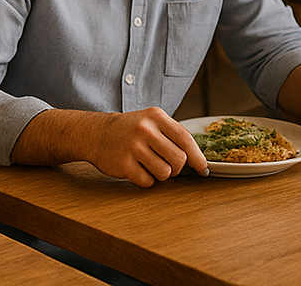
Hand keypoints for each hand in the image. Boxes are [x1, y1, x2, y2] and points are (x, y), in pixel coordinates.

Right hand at [87, 108, 206, 186]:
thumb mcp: (152, 122)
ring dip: (160, 174)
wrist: (97, 133)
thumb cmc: (131, 130)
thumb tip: (197, 159)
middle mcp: (145, 129)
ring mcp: (133, 146)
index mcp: (156, 117)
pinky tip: (138, 169)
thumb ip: (173, 135)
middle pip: (179, 159)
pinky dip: (146, 180)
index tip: (203, 168)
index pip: (185, 138)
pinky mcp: (123, 164)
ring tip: (150, 165)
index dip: (197, 156)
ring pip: (164, 173)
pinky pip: (147, 181)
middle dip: (177, 168)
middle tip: (167, 164)